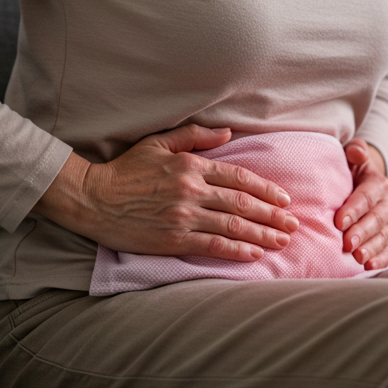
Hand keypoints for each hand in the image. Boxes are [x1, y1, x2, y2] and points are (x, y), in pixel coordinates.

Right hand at [33, 124, 300, 261]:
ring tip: (282, 241)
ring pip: (233, 226)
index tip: (284, 199)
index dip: (266, 189)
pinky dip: (237, 250)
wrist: (93, 199)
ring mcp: (183, 216)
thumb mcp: (159, 143)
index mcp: (191, 166)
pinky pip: (213, 245)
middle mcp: (191, 190)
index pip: (239, 177)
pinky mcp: (173, 239)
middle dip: (273, 215)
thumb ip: (194, 136)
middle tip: (294, 225)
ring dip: (262, 235)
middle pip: (243, 204)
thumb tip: (228, 133)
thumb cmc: (126, 170)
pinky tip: (254, 254)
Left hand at [337, 138, 387, 269]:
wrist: (363, 185)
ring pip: (383, 236)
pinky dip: (380, 259)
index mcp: (378, 184)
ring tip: (358, 258)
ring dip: (371, 248)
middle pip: (376, 219)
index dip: (354, 209)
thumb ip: (355, 151)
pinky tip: (370, 267)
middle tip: (347, 243)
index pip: (366, 196)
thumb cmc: (351, 171)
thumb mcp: (352, 157)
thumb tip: (356, 152)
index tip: (338, 222)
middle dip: (362, 232)